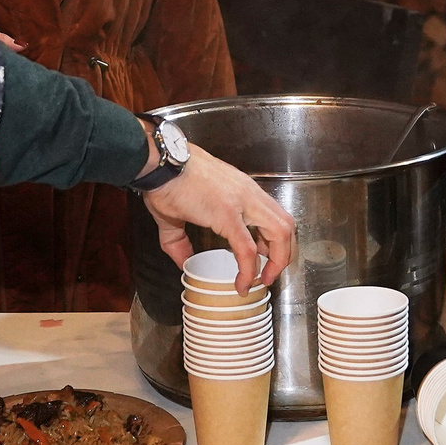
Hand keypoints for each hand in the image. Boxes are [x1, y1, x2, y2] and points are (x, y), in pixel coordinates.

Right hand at [140, 144, 296, 292]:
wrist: (159, 162)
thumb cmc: (167, 179)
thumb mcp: (177, 214)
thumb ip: (180, 242)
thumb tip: (182, 262)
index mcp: (241, 190)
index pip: (273, 215)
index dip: (274, 242)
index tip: (263, 258)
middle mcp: (248, 194)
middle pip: (286, 224)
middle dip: (283, 254)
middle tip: (269, 273)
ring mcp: (241, 202)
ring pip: (280, 232)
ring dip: (277, 260)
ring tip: (263, 279)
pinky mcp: (226, 214)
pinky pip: (247, 247)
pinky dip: (248, 269)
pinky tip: (242, 282)